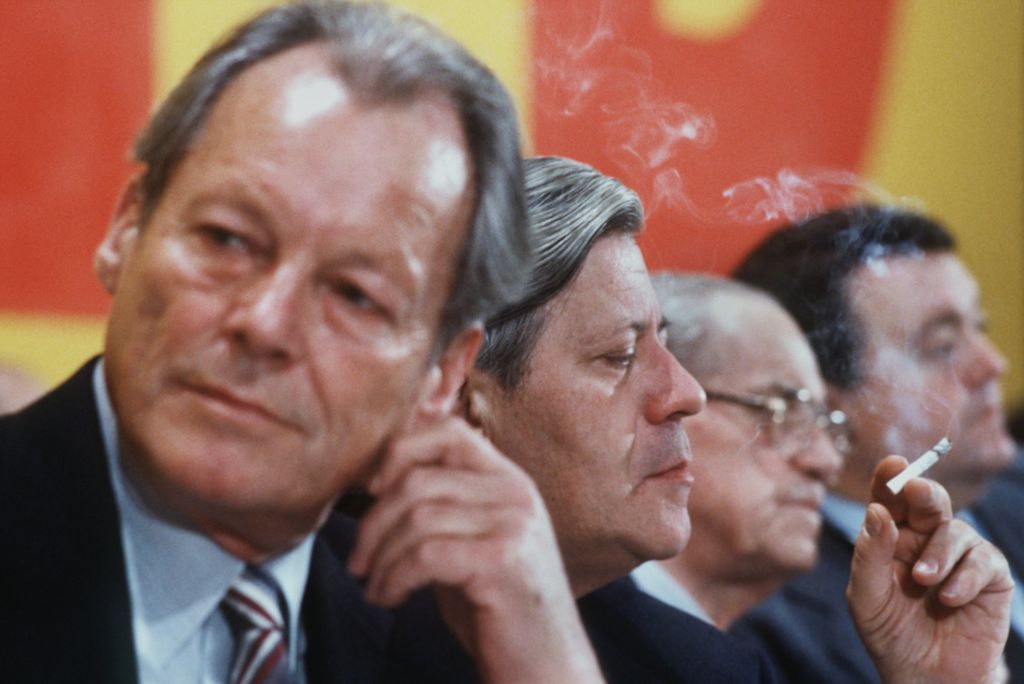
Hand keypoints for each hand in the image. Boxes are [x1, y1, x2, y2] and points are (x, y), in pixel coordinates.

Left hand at [347, 417, 602, 682]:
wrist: (545, 665)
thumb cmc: (498, 608)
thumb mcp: (471, 541)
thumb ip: (444, 505)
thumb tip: (379, 479)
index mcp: (510, 480)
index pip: (450, 432)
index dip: (402, 452)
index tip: (373, 491)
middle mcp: (517, 493)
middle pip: (420, 480)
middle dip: (374, 522)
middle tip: (358, 561)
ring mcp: (513, 524)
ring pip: (417, 518)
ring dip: (380, 557)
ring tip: (374, 586)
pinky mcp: (501, 561)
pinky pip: (424, 555)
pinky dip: (393, 578)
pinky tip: (389, 598)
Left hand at [847, 455, 1012, 683]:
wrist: (926, 676)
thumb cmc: (890, 633)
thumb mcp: (867, 597)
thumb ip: (869, 555)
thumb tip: (878, 512)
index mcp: (890, 538)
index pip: (889, 500)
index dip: (891, 479)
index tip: (892, 464)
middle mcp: (924, 539)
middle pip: (927, 501)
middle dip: (922, 492)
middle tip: (915, 490)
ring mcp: (958, 555)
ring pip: (954, 530)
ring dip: (939, 553)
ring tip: (924, 582)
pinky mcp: (989, 577)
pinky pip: (983, 560)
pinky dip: (965, 577)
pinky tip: (949, 598)